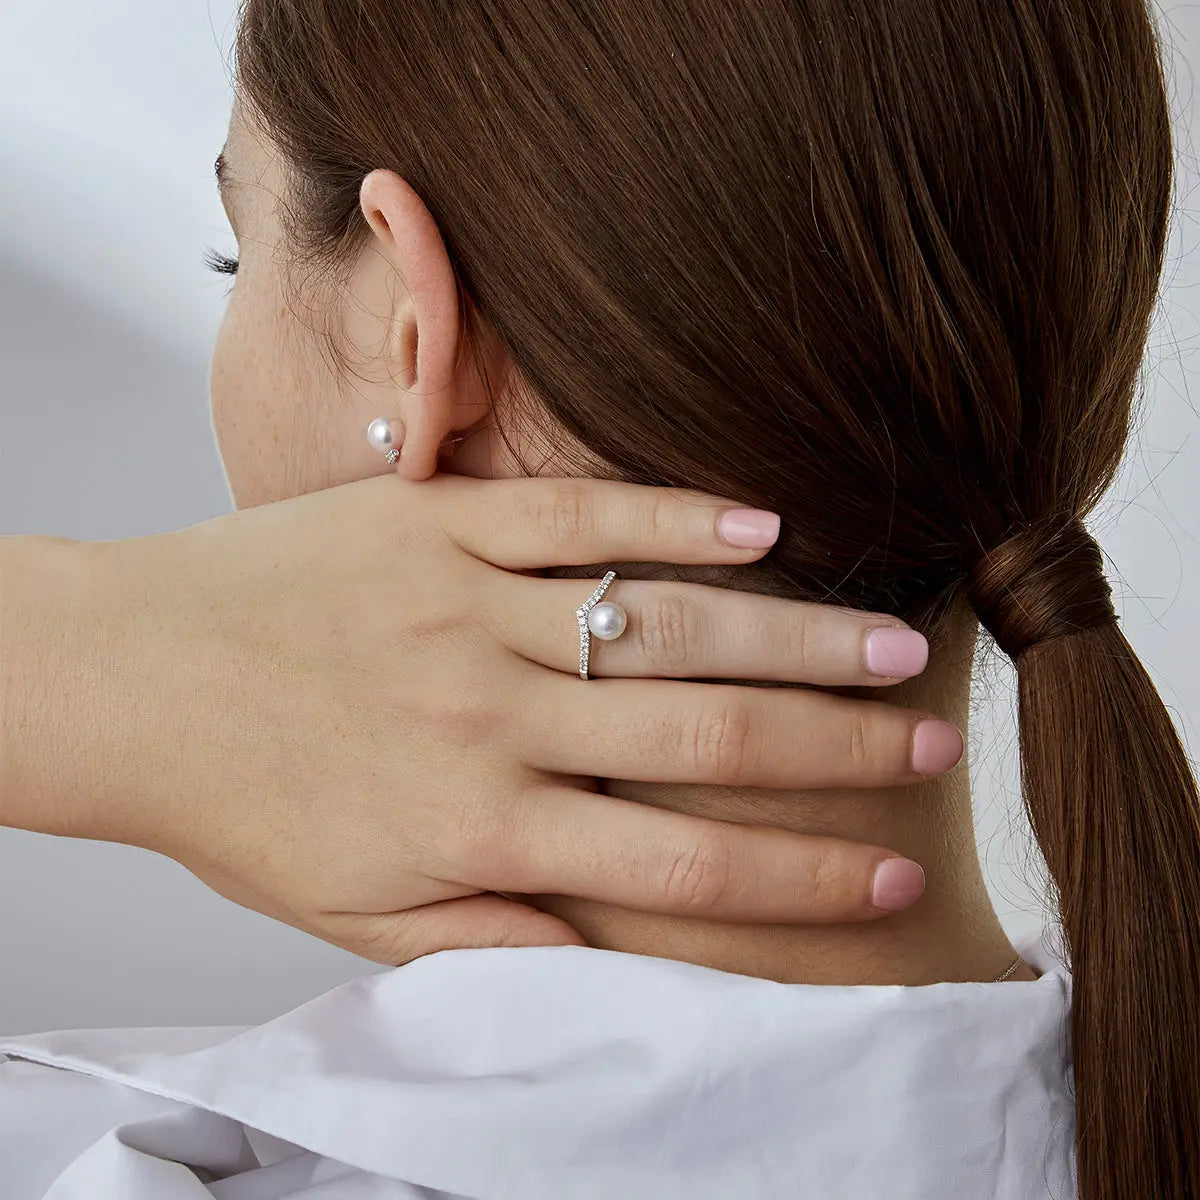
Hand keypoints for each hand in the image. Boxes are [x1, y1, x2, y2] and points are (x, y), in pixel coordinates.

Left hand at [0, 474, 960, 963]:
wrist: (131, 677)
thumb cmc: (246, 801)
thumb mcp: (359, 911)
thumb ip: (487, 930)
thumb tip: (605, 947)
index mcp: (480, 823)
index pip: (677, 861)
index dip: (796, 878)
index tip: (887, 879)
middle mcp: (492, 716)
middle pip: (700, 733)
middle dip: (833, 745)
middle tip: (932, 743)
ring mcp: (467, 606)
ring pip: (659, 620)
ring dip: (790, 631)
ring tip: (892, 640)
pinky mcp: (436, 522)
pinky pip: (574, 516)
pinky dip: (675, 520)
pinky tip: (761, 528)